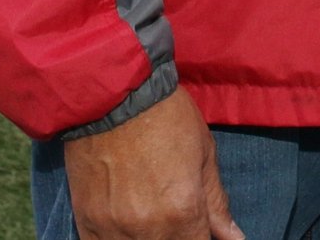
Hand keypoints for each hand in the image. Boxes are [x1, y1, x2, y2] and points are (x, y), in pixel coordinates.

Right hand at [62, 87, 243, 239]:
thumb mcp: (204, 154)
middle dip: (180, 237)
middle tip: (179, 218)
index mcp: (182, 212)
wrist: (114, 93)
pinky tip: (129, 227)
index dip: (203, 239)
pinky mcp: (85, 222)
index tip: (201, 229)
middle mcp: (147, 229)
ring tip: (155, 218)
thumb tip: (234, 238)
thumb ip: (216, 203)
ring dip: (151, 239)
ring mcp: (112, 229)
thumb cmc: (167, 116)